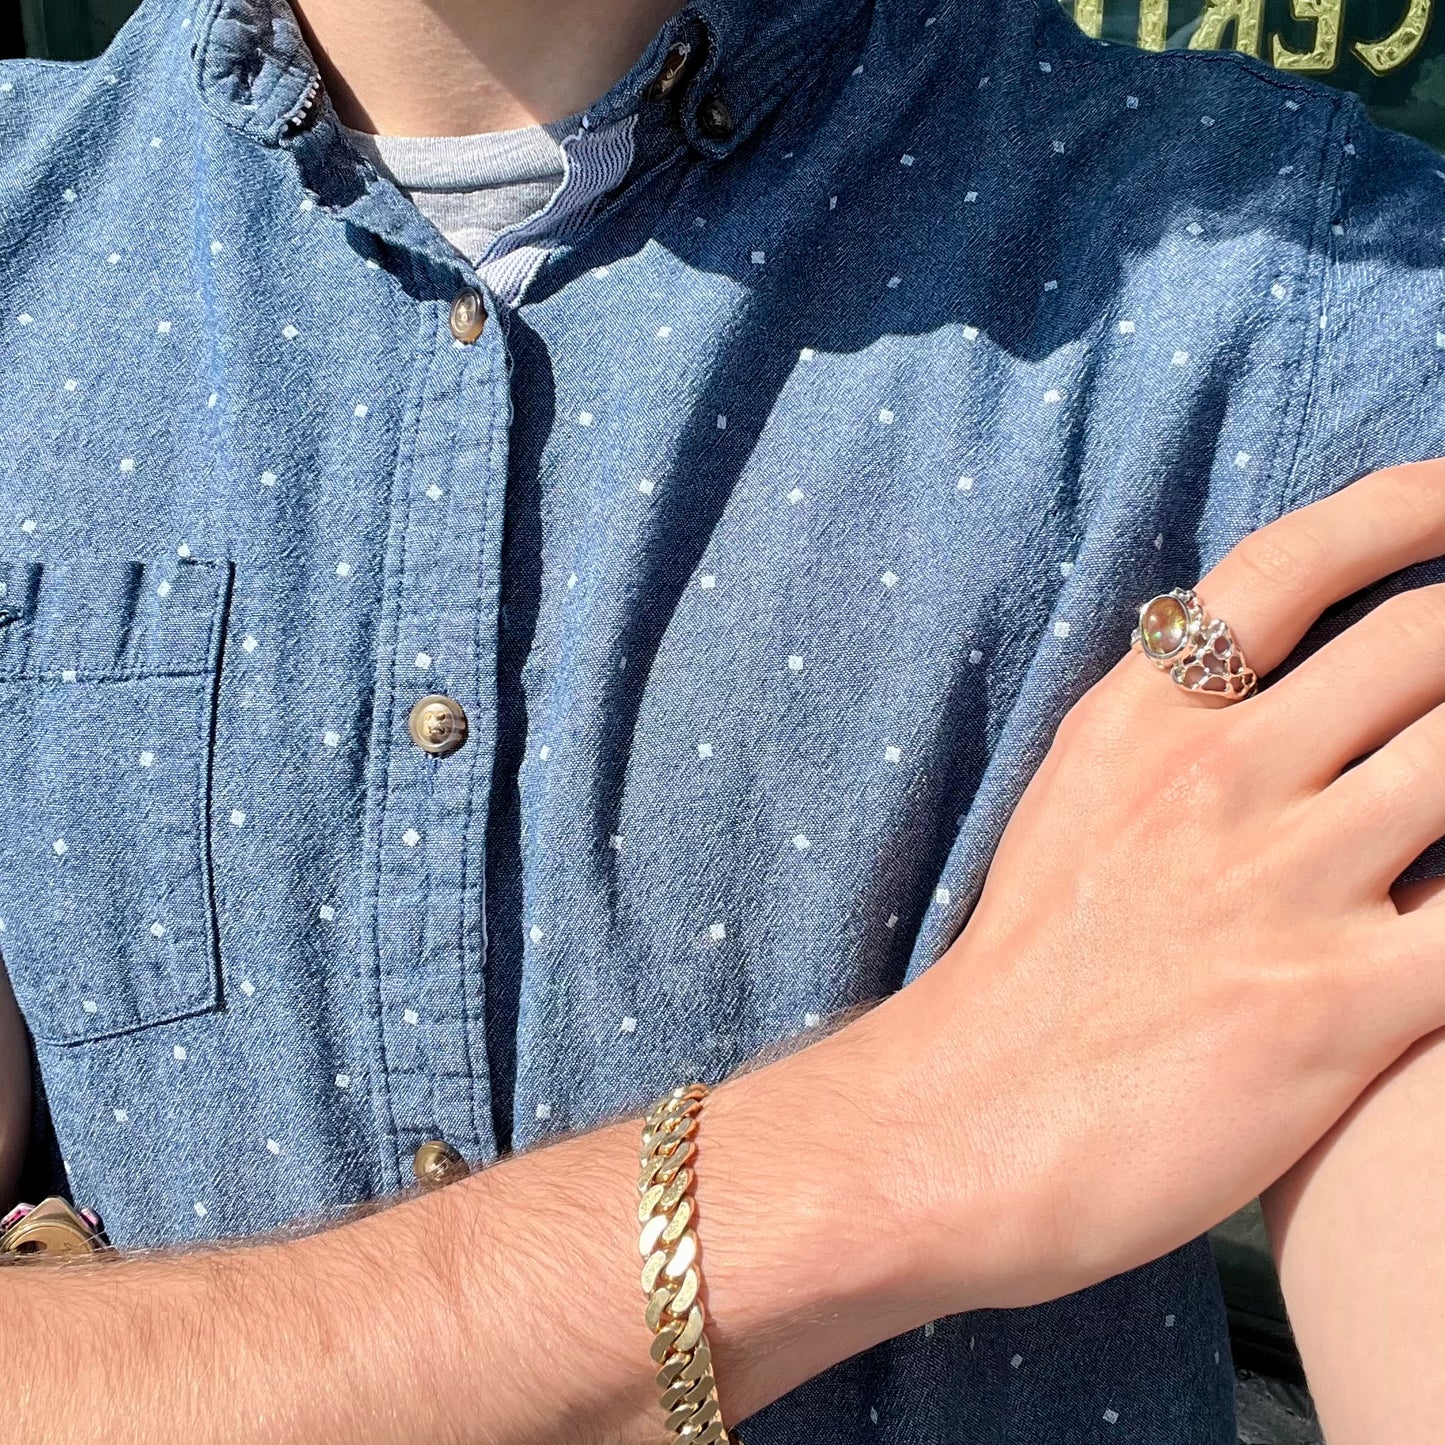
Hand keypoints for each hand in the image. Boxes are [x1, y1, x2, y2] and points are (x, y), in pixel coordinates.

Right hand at [887, 460, 1444, 1310]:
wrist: (964, 1130)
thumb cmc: (1022, 980)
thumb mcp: (1071, 808)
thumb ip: (1167, 730)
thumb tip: (1266, 674)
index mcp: (1141, 723)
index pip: (1290, 562)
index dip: (1406, 507)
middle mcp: (1215, 777)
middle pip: (1429, 639)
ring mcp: (1280, 883)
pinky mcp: (1337, 1002)